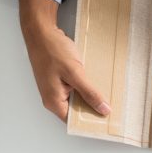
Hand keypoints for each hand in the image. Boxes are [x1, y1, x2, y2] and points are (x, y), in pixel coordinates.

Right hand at [18, 0, 110, 120]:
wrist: (41, 31)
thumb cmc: (52, 50)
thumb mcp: (75, 73)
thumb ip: (89, 93)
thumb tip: (103, 109)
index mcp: (53, 101)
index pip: (74, 121)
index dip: (90, 121)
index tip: (106, 121)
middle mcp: (52, 98)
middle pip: (76, 111)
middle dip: (92, 109)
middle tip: (111, 108)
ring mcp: (55, 89)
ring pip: (76, 99)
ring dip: (89, 96)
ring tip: (106, 95)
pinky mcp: (58, 80)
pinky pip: (74, 89)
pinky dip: (84, 87)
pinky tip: (95, 83)